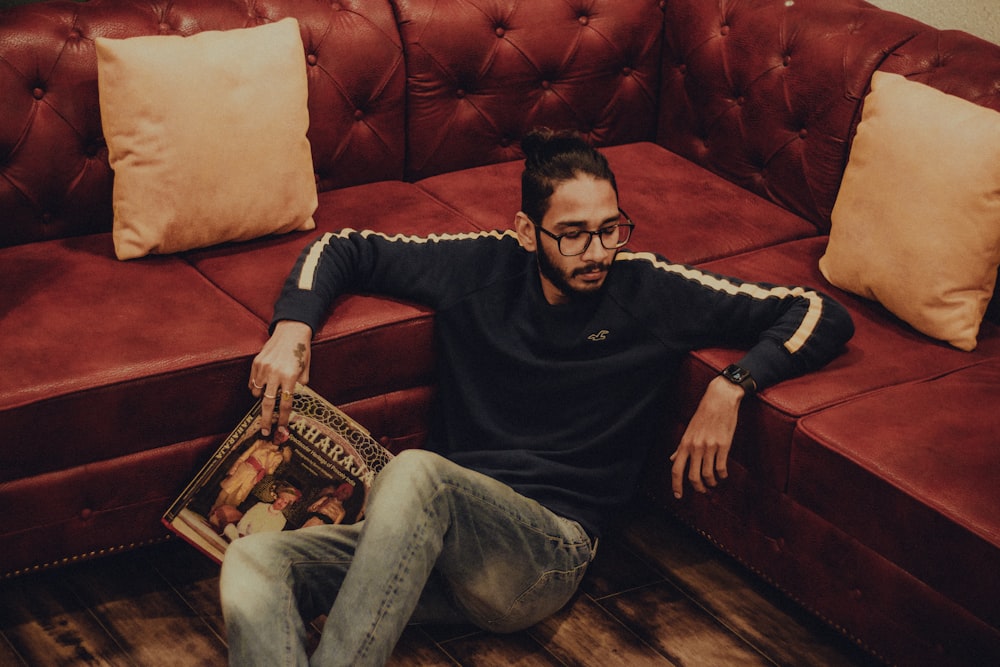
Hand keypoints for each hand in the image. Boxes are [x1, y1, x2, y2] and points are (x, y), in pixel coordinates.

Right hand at [249, 320, 312, 435]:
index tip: (281, 429)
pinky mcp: (256, 362)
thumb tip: (293, 401)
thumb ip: (299, 386)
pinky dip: (255, 388)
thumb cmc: (301, 351)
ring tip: (265, 399)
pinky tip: (261, 388)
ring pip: (257, 392)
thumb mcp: (305, 370)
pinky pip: (252, 381)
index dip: (282, 418)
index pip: (285, 403)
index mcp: (290, 376)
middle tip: (265, 431)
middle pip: (267, 402)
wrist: (291, 331)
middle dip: (265, 420)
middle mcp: (275, 373)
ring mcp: (263, 367)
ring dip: (260, 399)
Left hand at [669, 376, 743, 498]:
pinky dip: (722, 475)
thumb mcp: (689, 431)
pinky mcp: (723, 445)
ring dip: (711, 482)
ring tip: (714, 482)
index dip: (676, 485)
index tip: (678, 496)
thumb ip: (681, 448)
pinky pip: (721, 467)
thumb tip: (673, 459)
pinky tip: (723, 475)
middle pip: (692, 476)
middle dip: (698, 488)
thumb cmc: (703, 415)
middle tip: (703, 492)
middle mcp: (695, 447)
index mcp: (685, 443)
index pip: (676, 469)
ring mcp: (709, 446)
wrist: (719, 400)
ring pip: (707, 474)